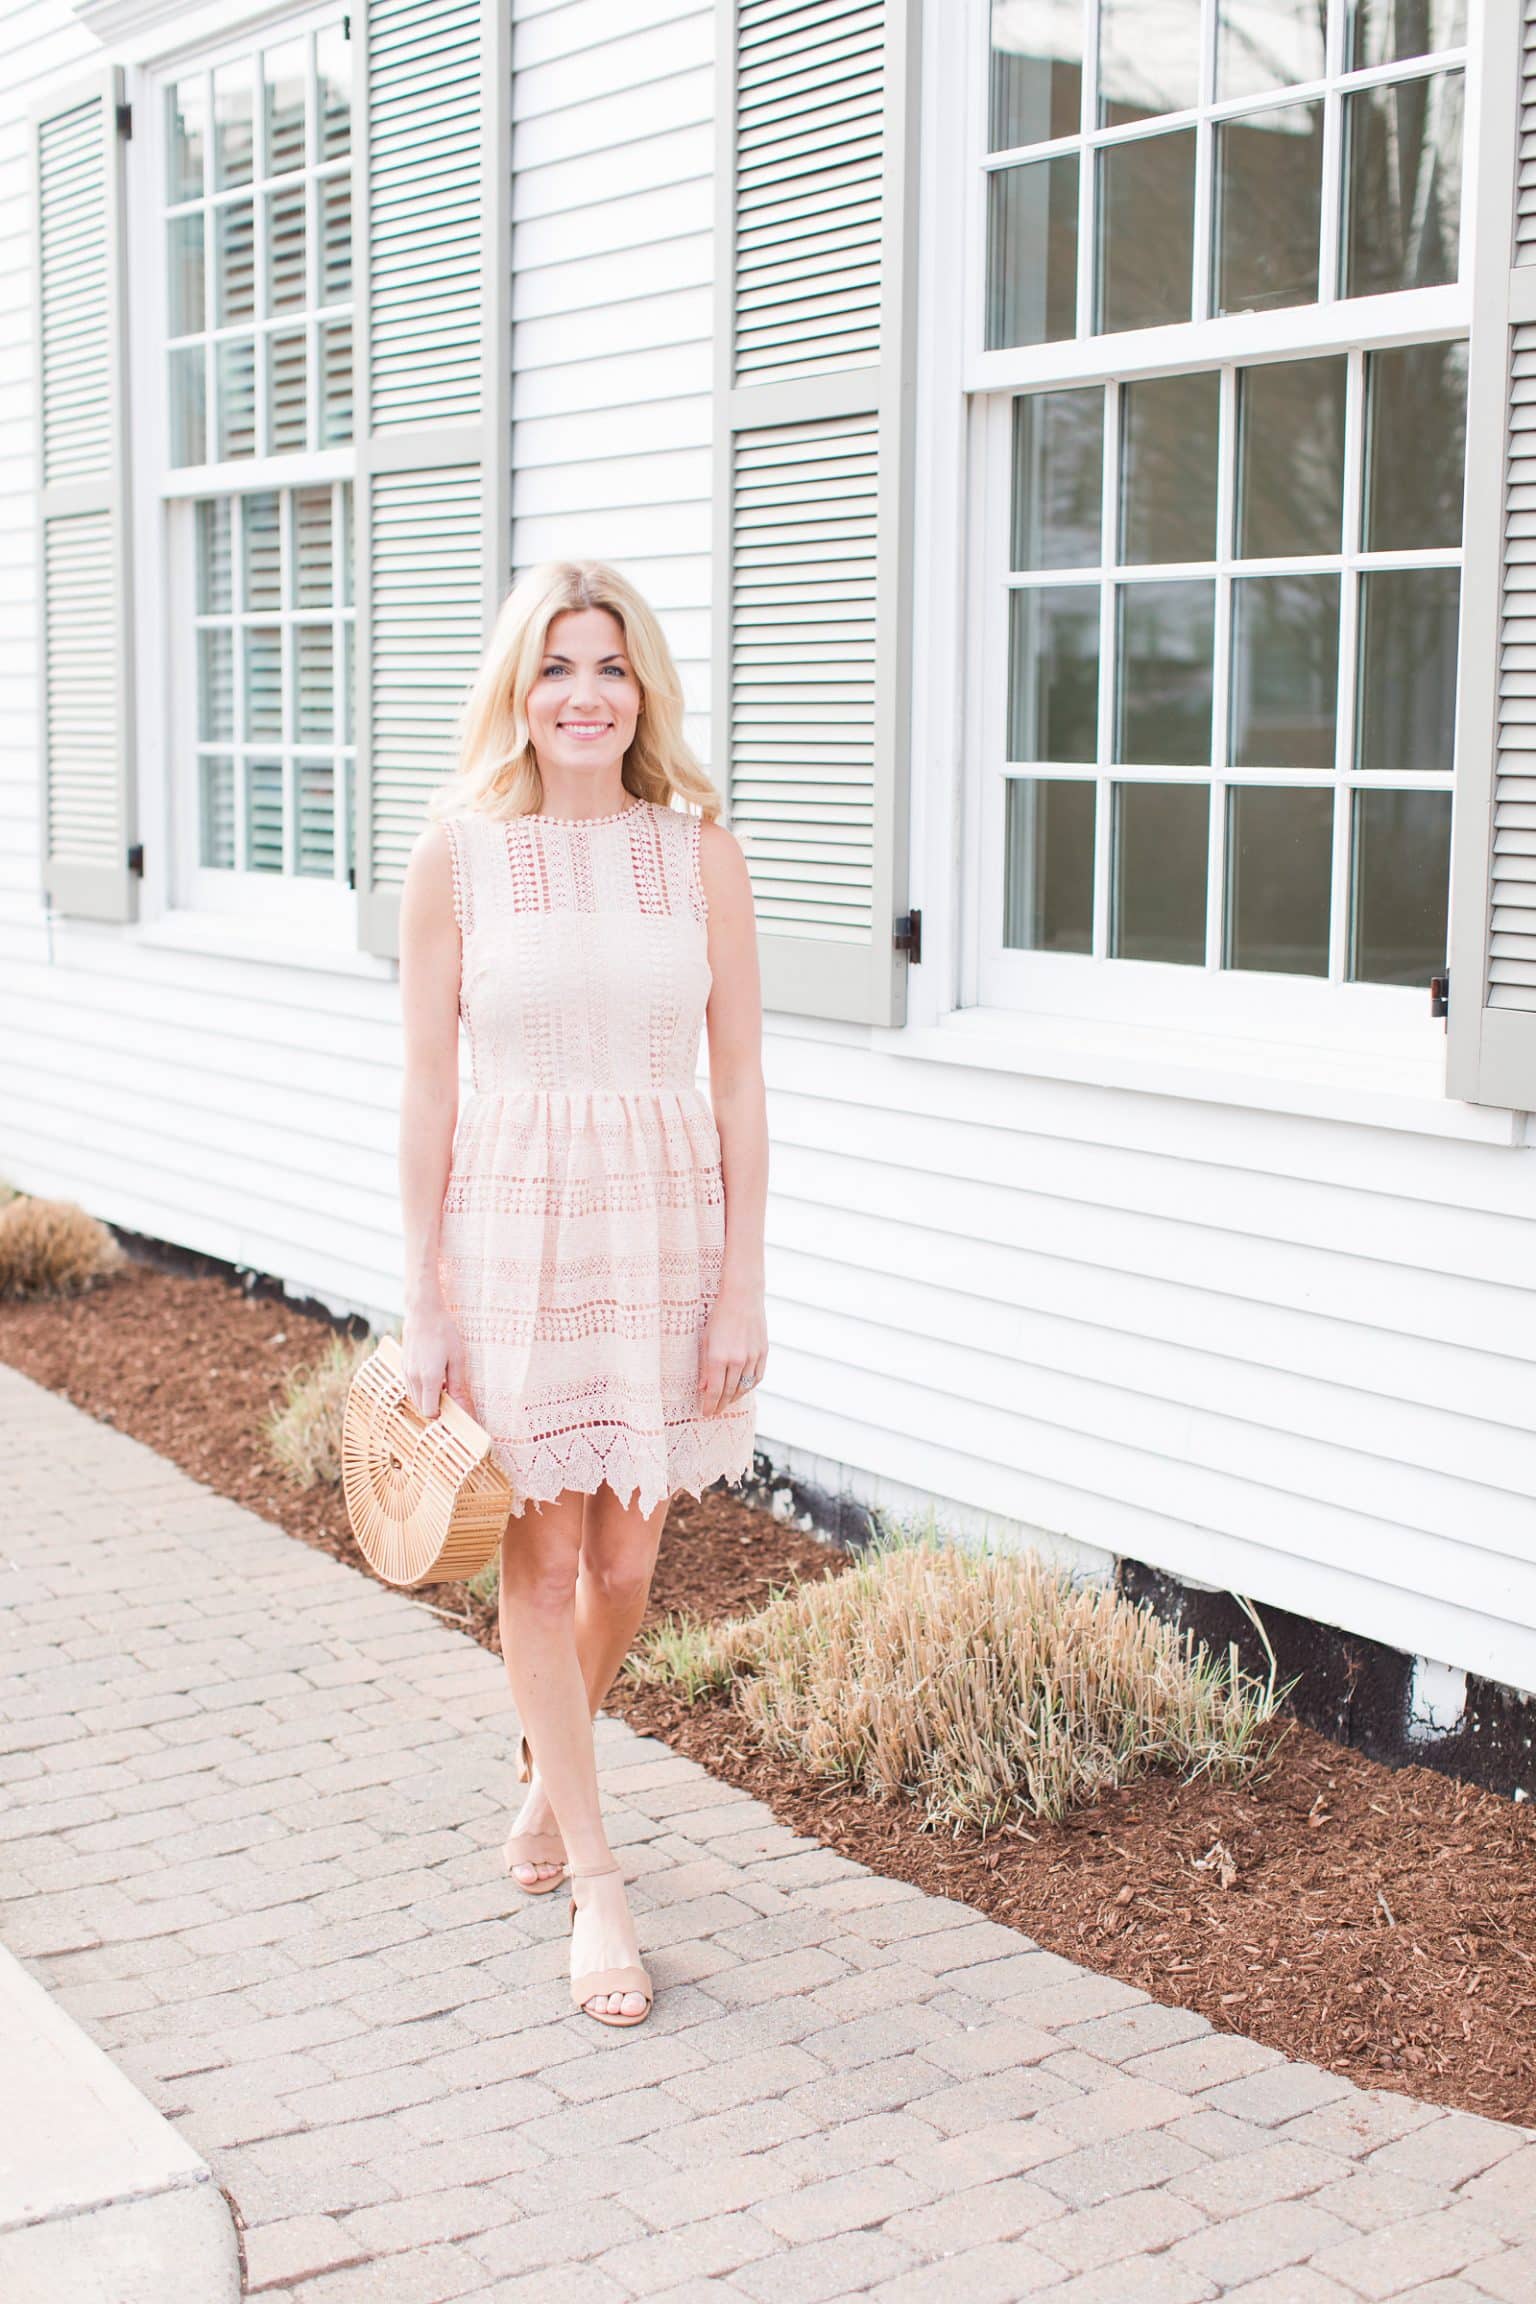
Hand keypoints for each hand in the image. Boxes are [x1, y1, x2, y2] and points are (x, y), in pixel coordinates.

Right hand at [401, 1301, 472, 1421]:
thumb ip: (457, 1384)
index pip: (429, 1411)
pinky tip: (432, 1376)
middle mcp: (414, 1378)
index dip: (441, 1414)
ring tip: (442, 1384)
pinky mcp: (403, 1365)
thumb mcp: (457, 1358)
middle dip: (434, 1407)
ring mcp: (406, 1371)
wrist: (423, 1312)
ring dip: (426, 1398)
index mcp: (429, 1378)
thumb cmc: (444, 1332)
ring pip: (414, 1398)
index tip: (452, 1407)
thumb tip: (461, 1405)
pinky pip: (410, 1386)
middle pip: (421, 1407)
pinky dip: (420, 1389)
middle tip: (449, 1396)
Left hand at [697, 1286, 766, 1417]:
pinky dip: (749, 1387)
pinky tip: (742, 1389)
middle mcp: (737, 1360)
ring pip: (744, 1387)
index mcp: (719, 1357)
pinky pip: (757, 1378)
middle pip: (729, 1392)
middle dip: (721, 1405)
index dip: (710, 1405)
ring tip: (727, 1402)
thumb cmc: (719, 1317)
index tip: (706, 1413)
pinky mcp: (763, 1352)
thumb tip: (704, 1388)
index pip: (714, 1391)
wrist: (742, 1297)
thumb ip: (705, 1366)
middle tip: (715, 1411)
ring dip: (734, 1398)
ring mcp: (752, 1357)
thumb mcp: (706, 1340)